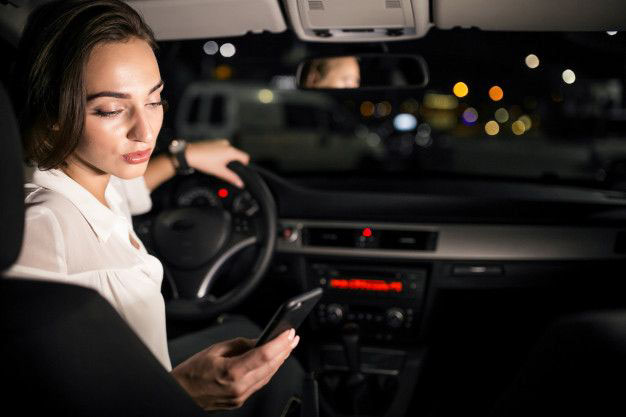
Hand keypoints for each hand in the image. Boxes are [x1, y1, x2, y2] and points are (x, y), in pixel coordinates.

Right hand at [171, 329, 299, 410]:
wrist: (179, 393)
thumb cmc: (191, 372)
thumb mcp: (215, 349)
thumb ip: (240, 344)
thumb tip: (259, 341)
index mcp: (231, 373)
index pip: (264, 356)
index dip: (280, 343)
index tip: (289, 333)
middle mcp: (238, 388)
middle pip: (270, 367)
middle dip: (284, 350)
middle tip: (293, 337)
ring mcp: (240, 397)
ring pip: (268, 376)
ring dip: (279, 360)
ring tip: (286, 346)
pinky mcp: (239, 401)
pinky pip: (260, 383)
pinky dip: (268, 370)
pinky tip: (273, 360)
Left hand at [185, 139, 249, 187]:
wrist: (190, 154)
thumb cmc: (203, 161)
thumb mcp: (219, 172)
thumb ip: (231, 178)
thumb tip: (240, 183)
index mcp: (230, 151)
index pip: (245, 157)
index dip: (244, 165)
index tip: (239, 170)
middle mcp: (227, 144)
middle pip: (236, 155)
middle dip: (232, 163)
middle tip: (223, 168)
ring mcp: (220, 142)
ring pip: (228, 152)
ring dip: (225, 158)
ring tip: (215, 164)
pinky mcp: (214, 142)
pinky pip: (221, 148)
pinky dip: (218, 154)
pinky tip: (211, 159)